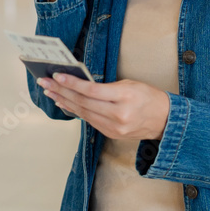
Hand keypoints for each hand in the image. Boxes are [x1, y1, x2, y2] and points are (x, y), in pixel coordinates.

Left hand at [38, 74, 169, 140]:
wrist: (164, 120)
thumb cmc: (148, 97)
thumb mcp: (130, 84)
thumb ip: (106, 86)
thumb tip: (80, 84)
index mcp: (125, 98)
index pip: (92, 91)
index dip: (72, 84)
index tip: (57, 76)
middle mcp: (118, 115)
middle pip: (83, 103)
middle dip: (61, 91)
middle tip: (45, 83)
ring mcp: (114, 127)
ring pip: (83, 113)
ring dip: (64, 102)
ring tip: (50, 92)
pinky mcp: (111, 134)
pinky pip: (88, 121)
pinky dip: (75, 112)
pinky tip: (64, 104)